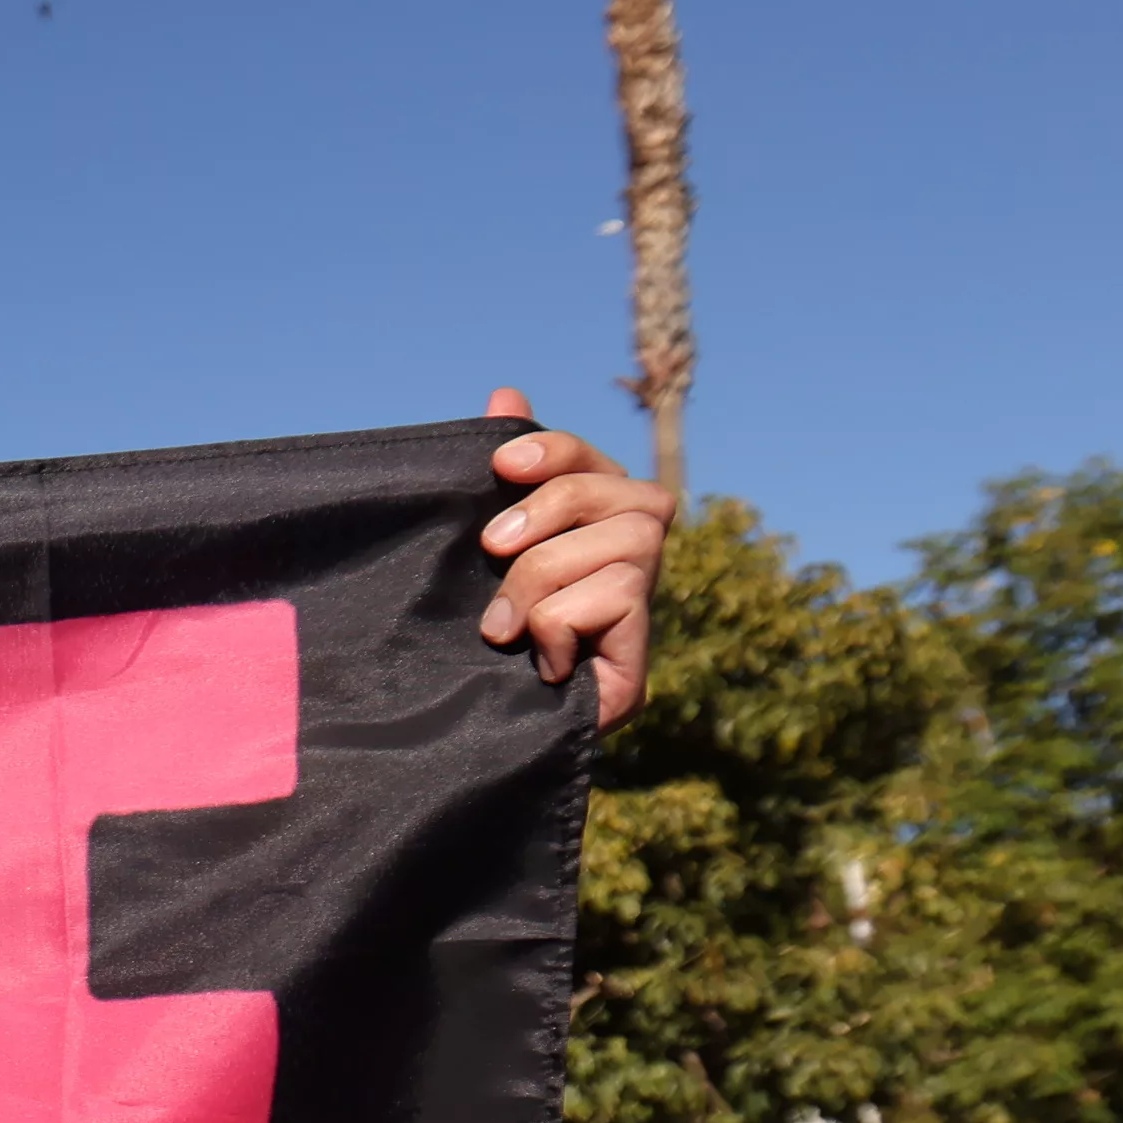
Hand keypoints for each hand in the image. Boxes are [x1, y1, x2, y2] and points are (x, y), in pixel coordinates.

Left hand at [476, 390, 673, 727]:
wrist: (477, 730)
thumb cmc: (478, 625)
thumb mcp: (482, 547)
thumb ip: (501, 477)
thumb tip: (505, 393)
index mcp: (595, 519)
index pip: (591, 458)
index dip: (553, 450)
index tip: (499, 464)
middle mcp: (635, 552)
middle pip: (612, 494)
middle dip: (543, 515)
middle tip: (490, 552)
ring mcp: (645, 602)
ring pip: (620, 547)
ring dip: (541, 581)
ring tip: (501, 628)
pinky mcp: (641, 658)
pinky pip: (617, 597)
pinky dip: (560, 624)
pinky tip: (542, 659)